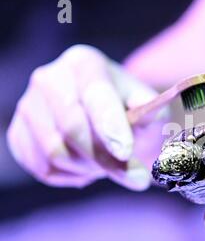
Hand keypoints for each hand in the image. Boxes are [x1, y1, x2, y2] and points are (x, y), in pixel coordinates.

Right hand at [7, 45, 167, 189]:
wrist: (105, 119)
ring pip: (56, 153)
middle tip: (137, 177)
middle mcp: (49, 78)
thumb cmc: (131, 112)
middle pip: (72, 129)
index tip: (125, 152)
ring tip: (108, 163)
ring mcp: (28, 105)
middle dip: (106, 159)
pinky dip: (72, 176)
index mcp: (84, 63)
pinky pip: (44, 168)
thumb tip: (150, 113)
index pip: (95, 95)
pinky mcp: (18, 133)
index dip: (110, 126)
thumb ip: (150, 112)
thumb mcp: (149, 108)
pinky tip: (87, 165)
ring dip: (90, 169)